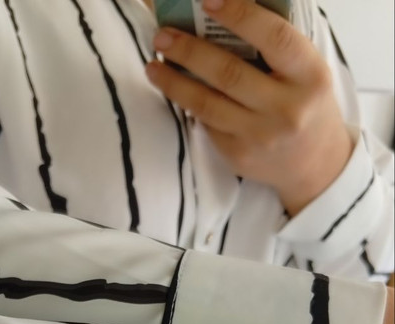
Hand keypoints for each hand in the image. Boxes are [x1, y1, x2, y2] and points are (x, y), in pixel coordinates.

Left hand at [146, 0, 353, 214]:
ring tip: (153, 64)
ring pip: (207, 104)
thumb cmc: (306, 104)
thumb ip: (274, 46)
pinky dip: (189, 104)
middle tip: (162, 36)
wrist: (316, 164)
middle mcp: (286, 109)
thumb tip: (221, 12)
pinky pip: (207, 124)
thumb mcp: (306, 71)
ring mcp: (260, 136)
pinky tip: (175, 90)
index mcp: (310, 76)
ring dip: (174, 82)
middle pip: (228, 73)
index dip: (239, 15)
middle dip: (189, 51)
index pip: (274, 38)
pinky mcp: (239, 156)